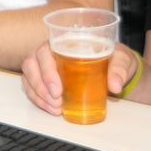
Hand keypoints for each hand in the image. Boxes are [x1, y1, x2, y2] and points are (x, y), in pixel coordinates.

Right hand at [21, 41, 142, 114]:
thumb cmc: (113, 58)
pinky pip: (32, 88)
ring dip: (38, 95)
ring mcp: (44, 65)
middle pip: (31, 65)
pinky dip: (39, 100)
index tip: (58, 90)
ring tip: (55, 109)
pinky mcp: (44, 79)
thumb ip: (119, 69)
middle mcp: (49, 52)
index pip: (45, 51)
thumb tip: (114, 85)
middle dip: (40, 86)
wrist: (113, 67)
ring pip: (29, 77)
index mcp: (63, 42)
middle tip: (56, 102)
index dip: (46, 71)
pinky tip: (50, 109)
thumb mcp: (121, 59)